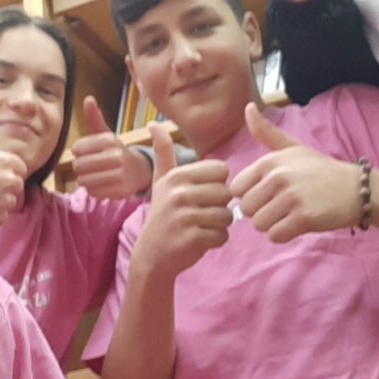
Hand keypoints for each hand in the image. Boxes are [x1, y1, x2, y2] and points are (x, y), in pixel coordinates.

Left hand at [71, 96, 152, 198]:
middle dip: (80, 167)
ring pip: (84, 180)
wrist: (139, 170)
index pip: (77, 148)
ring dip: (85, 179)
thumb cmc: (116, 151)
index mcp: (109, 140)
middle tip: (89, 166)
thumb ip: (94, 118)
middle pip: (78, 165)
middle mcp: (115, 156)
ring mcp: (119, 174)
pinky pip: (93, 192)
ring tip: (94, 175)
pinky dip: (93, 190)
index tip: (86, 153)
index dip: (78, 152)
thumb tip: (88, 98)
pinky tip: (101, 184)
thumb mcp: (106, 133)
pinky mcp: (119, 191)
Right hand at [130, 123, 232, 281]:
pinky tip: (199, 240)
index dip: (216, 185)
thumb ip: (163, 152)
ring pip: (227, 216)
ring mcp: (185, 216)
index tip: (201, 195)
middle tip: (200, 214)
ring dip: (218, 225)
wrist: (151, 255)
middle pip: (226, 194)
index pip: (221, 171)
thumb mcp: (160, 181)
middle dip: (219, 207)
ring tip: (199, 227)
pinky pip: (222, 235)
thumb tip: (153, 123)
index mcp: (177, 176)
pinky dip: (215, 241)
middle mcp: (179, 193)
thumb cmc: (162, 215)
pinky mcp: (191, 238)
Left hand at [229, 104, 359, 242]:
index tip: (267, 193)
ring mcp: (291, 198)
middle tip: (282, 205)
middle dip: (261, 211)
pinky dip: (284, 234)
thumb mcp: (292, 147)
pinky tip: (298, 223)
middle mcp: (278, 177)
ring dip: (273, 224)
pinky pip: (275, 236)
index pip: (237, 188)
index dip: (250, 194)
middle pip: (246, 209)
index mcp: (270, 161)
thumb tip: (248, 107)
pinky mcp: (304, 218)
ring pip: (259, 224)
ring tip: (291, 213)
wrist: (357, 189)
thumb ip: (266, 132)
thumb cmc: (320, 170)